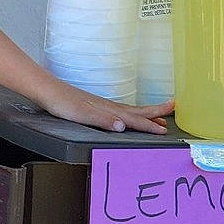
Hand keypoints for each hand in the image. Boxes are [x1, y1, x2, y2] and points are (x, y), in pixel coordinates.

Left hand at [41, 82, 173, 135]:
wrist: (50, 92)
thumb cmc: (64, 103)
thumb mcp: (83, 115)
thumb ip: (103, 120)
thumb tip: (122, 126)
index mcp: (109, 111)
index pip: (134, 119)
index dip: (150, 126)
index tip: (164, 131)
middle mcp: (109, 107)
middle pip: (138, 111)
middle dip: (156, 111)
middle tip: (173, 108)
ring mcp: (104, 106)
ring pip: (132, 110)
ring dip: (147, 113)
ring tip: (159, 115)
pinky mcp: (97, 106)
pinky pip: (122, 110)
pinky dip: (132, 113)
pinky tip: (129, 116)